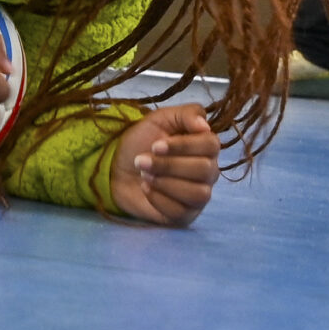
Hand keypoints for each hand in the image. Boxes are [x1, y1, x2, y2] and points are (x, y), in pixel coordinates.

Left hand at [108, 103, 219, 225]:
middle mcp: (209, 172)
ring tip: (144, 175)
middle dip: (169, 165)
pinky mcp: (185, 215)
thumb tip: (205, 126)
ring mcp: (199, 196)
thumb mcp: (160, 119)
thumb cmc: (142, 141)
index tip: (156, 145)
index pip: (211, 145)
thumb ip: (187, 114)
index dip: (183, 145)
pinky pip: (182, 212)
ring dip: (166, 183)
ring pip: (198, 194)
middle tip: (142, 160)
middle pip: (205, 170)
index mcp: (206, 146)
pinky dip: (159, 199)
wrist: (117, 167)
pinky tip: (145, 189)